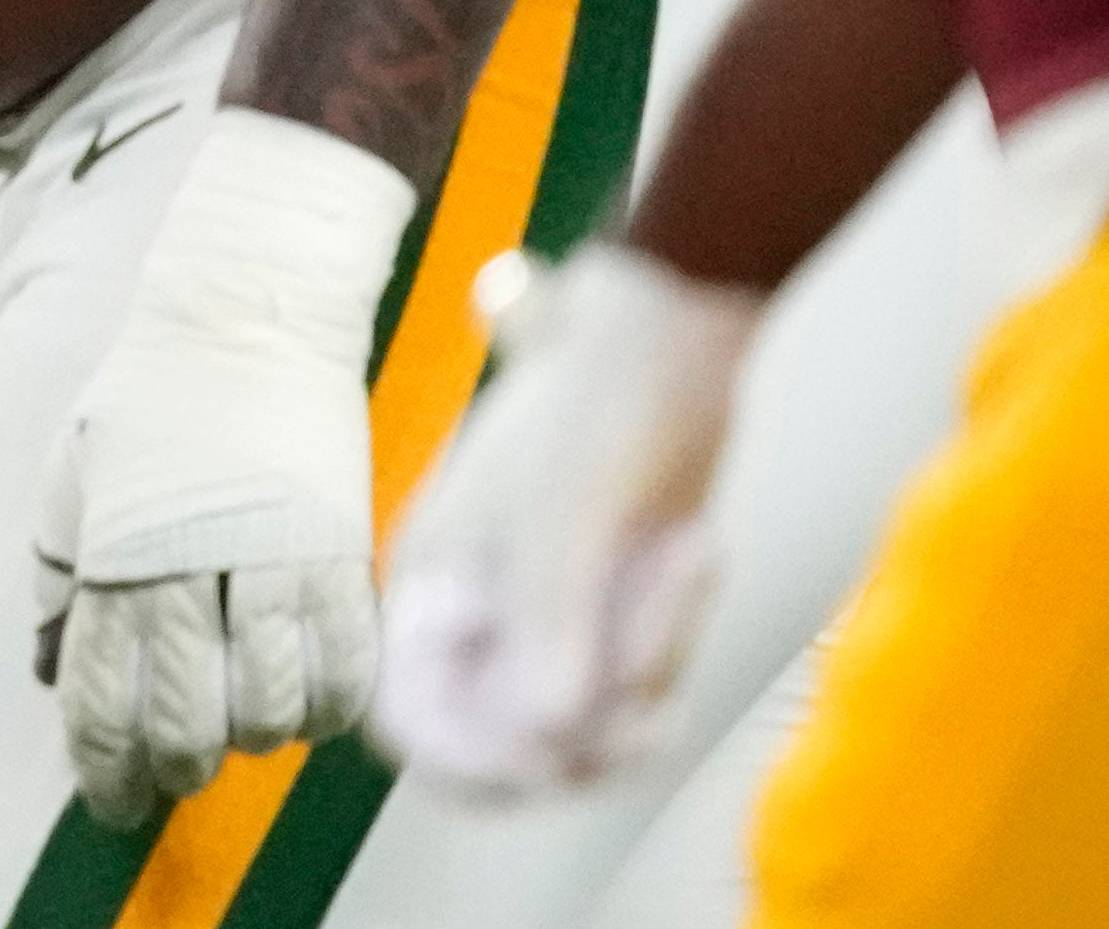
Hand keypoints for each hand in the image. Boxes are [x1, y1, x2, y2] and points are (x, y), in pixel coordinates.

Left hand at [28, 107, 409, 820]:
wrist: (243, 315)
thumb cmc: (146, 396)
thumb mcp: (72, 477)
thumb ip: (59, 578)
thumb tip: (54, 673)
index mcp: (114, 554)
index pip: (104, 697)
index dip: (107, 767)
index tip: (113, 800)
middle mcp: (190, 571)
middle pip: (189, 719)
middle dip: (177, 767)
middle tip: (175, 775)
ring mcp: (273, 566)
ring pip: (272, 709)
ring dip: (255, 736)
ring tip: (241, 725)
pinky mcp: (341, 553)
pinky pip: (347, 671)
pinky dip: (330, 710)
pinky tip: (310, 706)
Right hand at [373, 242, 758, 793]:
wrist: (670, 349)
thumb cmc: (593, 411)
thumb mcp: (566, 515)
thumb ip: (548, 623)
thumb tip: (547, 734)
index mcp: (430, 591)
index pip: (414, 724)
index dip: (470, 760)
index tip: (551, 758)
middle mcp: (479, 619)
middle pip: (516, 741)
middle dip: (596, 723)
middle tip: (651, 680)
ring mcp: (547, 622)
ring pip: (597, 721)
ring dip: (658, 657)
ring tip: (683, 553)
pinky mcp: (608, 619)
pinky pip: (644, 688)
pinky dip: (681, 639)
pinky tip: (694, 551)